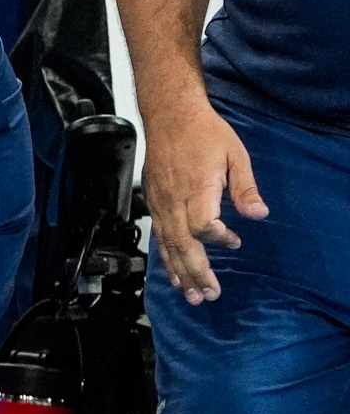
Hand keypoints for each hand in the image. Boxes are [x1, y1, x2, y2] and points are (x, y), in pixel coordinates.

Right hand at [143, 98, 267, 303]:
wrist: (170, 118)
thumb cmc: (204, 134)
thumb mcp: (235, 155)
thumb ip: (245, 188)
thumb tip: (259, 215)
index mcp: (197, 189)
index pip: (203, 227)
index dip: (219, 239)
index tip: (235, 241)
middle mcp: (175, 202)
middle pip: (184, 246)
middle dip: (197, 273)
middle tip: (209, 295)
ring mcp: (161, 206)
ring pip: (169, 248)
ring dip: (180, 273)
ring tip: (191, 295)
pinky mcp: (154, 206)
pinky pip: (159, 239)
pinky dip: (166, 260)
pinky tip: (174, 275)